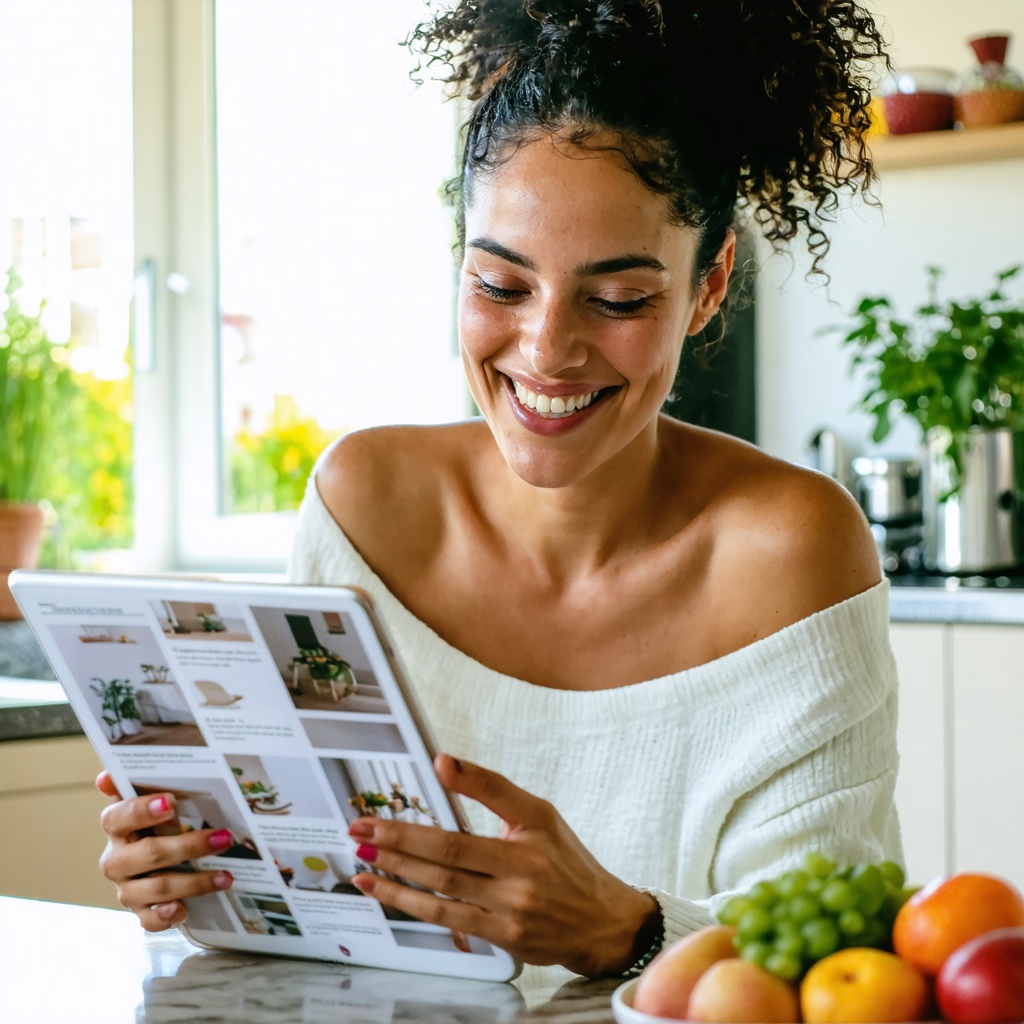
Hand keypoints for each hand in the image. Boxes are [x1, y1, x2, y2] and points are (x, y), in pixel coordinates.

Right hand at [95, 770, 234, 930]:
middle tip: (223, 838)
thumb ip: (134, 786)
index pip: (119, 817)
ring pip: (156, 888)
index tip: (171, 803)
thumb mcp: (148, 801)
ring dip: (194, 882)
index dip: (143, 810)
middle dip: (189, 846)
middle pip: (148, 854)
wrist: (151, 861)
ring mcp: (127, 888)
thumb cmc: (154, 823)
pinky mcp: (139, 911)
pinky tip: (185, 911)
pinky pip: (149, 920)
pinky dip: (167, 916)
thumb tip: (106, 776)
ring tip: (226, 876)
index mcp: (116, 828)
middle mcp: (116, 860)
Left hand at [347, 755, 659, 975]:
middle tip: (360, 830)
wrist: (601, 921)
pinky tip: (386, 891)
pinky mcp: (503, 939)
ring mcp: (509, 912)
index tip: (398, 796)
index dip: (429, 814)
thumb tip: (443, 762)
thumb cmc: (567, 862)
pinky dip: (413, 905)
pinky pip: (449, 920)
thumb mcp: (538, 814)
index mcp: (528, 838)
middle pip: (446, 859)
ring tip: (363, 861)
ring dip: (396, 877)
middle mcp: (518, 877)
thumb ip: (491, 788)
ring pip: (442, 892)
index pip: (471, 822)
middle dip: (397, 843)